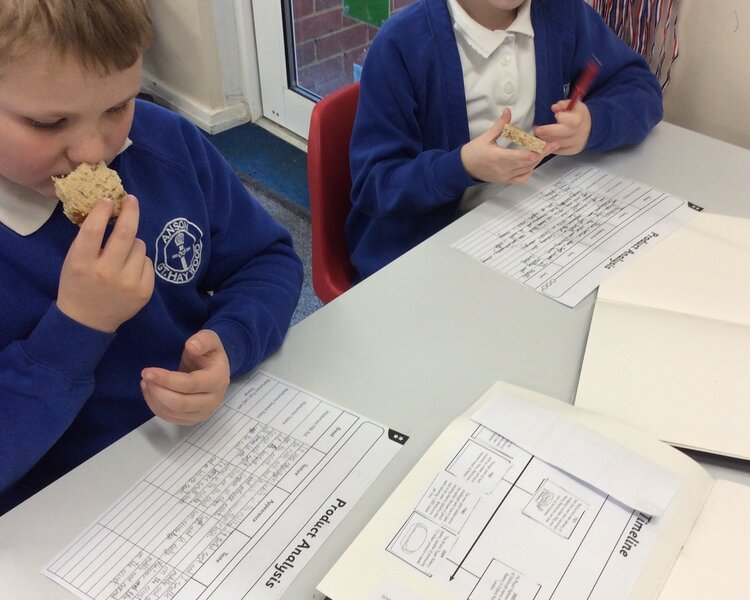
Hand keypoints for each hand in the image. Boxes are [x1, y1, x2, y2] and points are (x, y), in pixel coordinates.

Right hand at [57, 195, 154, 332]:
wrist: (87, 321)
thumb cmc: (78, 284)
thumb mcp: (73, 260)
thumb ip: (89, 239)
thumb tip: (110, 208)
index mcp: (82, 264)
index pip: (94, 230)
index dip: (102, 211)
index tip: (109, 199)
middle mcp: (107, 273)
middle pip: (125, 234)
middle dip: (130, 212)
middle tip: (131, 200)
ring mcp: (128, 284)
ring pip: (139, 246)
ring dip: (132, 242)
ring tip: (121, 254)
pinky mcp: (144, 291)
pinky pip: (147, 262)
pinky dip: (139, 260)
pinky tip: (129, 269)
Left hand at [140, 329, 230, 425]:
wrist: (214, 370)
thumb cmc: (209, 354)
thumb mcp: (210, 339)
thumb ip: (203, 339)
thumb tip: (191, 346)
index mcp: (218, 379)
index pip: (190, 385)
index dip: (167, 379)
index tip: (148, 371)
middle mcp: (214, 400)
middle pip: (180, 403)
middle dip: (158, 391)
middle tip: (145, 376)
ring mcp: (204, 412)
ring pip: (173, 413)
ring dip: (154, 398)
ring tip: (146, 382)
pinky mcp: (194, 419)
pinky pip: (171, 419)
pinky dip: (156, 406)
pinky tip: (150, 392)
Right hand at [461, 108, 557, 184]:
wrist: (463, 168)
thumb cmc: (473, 152)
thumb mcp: (485, 137)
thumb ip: (500, 125)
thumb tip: (508, 111)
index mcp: (499, 157)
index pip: (523, 157)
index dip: (537, 151)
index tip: (548, 143)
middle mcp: (504, 169)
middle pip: (529, 163)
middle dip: (543, 153)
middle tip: (555, 144)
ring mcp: (506, 176)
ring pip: (527, 170)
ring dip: (537, 160)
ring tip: (546, 150)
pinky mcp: (505, 180)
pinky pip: (521, 178)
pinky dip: (529, 171)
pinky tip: (532, 163)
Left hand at [534, 99, 591, 154]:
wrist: (590, 127)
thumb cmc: (579, 115)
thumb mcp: (574, 105)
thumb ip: (563, 104)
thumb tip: (554, 107)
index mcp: (578, 120)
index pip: (568, 120)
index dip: (560, 117)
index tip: (556, 115)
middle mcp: (578, 133)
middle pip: (559, 134)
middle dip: (545, 132)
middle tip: (536, 130)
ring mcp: (575, 143)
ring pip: (557, 144)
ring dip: (545, 141)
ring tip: (538, 136)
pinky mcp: (572, 150)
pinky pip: (558, 151)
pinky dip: (551, 147)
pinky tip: (546, 142)